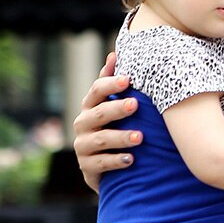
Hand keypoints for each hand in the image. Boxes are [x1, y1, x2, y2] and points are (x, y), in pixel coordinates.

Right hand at [71, 52, 142, 191]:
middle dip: (116, 108)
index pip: (96, 91)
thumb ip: (113, 83)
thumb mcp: (114, 107)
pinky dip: (116, 161)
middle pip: (98, 113)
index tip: (128, 79)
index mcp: (90, 106)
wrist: (109, 169)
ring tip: (140, 137)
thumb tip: (114, 53)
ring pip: (100, 139)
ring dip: (120, 137)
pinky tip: (131, 160)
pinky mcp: (88, 168)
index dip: (110, 84)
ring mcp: (83, 147)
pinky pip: (101, 164)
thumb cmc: (114, 129)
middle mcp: (83, 124)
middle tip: (135, 104)